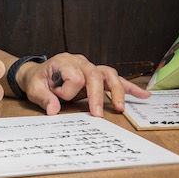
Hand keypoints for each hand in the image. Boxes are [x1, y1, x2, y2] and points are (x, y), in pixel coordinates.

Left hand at [17, 53, 150, 116]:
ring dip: (118, 91)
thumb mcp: (35, 88)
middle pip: (96, 74)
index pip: (74, 77)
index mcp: (65, 62)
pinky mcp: (97, 75)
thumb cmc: (38, 80)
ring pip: (109, 75)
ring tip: (122, 107)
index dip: (67, 92)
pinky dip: (129, 87)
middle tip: (97, 115)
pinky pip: (116, 79)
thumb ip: (44, 98)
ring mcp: (91, 67)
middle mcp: (81, 62)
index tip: (58, 99)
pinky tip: (143, 95)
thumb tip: (54, 110)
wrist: (40, 74)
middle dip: (98, 96)